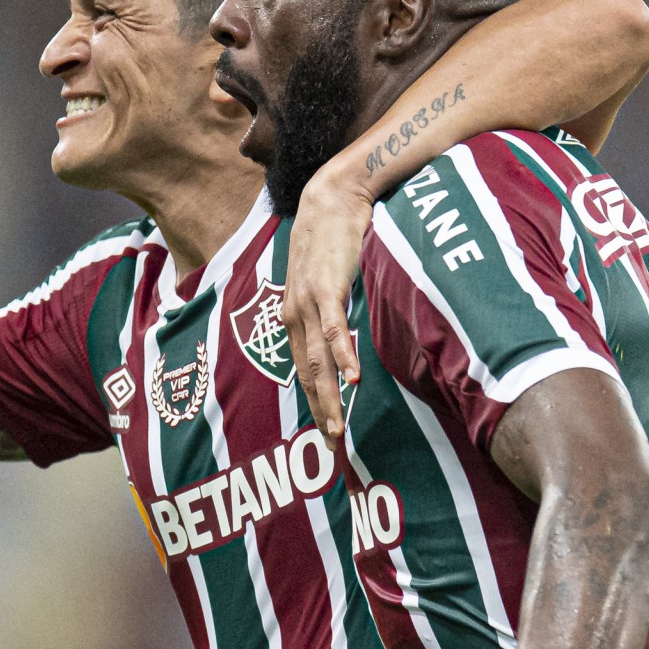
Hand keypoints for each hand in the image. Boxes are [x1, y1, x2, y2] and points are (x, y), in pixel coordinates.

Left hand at [283, 165, 374, 437]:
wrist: (332, 197)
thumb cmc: (334, 241)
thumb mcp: (328, 283)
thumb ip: (333, 312)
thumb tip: (348, 338)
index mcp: (294, 319)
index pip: (303, 373)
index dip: (315, 406)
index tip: (328, 437)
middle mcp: (294, 316)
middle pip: (307, 378)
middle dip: (321, 415)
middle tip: (334, 450)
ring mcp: (308, 303)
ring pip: (317, 362)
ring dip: (329, 398)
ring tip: (338, 431)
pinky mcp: (327, 287)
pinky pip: (335, 329)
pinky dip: (343, 356)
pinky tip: (354, 380)